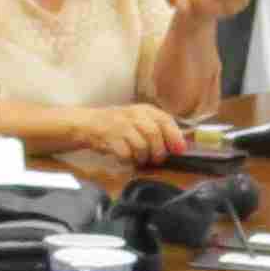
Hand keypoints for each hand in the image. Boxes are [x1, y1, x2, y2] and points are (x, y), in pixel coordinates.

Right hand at [68, 104, 187, 166]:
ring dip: (143, 158)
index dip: (175, 136)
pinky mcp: (109, 137)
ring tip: (139, 159)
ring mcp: (120, 125)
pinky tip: (125, 158)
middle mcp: (133, 114)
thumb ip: (158, 129)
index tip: (180, 150)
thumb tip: (180, 145)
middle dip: (158, 151)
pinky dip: (128, 160)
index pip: (165, 120)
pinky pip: (126, 154)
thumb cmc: (119, 125)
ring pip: (141, 146)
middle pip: (154, 134)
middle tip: (156, 159)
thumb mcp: (140, 121)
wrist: (89, 124)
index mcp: (145, 110)